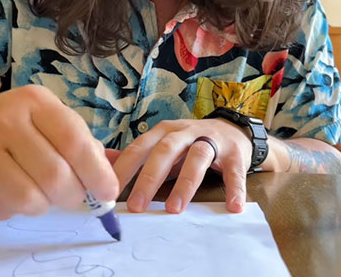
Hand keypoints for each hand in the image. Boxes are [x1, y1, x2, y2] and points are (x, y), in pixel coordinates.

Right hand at [0, 84, 118, 219]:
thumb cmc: (18, 123)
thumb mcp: (48, 117)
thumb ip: (81, 142)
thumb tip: (115, 171)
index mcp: (35, 102)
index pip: (73, 140)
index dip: (96, 171)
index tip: (108, 191)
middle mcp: (8, 121)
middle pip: (55, 176)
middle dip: (73, 195)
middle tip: (74, 195)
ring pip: (31, 199)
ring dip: (44, 205)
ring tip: (40, 189)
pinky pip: (7, 209)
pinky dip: (17, 209)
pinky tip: (14, 188)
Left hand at [111, 118, 250, 213]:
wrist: (233, 130)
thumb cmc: (192, 143)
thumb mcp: (164, 145)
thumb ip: (138, 154)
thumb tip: (105, 161)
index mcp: (165, 132)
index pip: (140, 147)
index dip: (125, 168)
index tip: (109, 189)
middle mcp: (185, 133)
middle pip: (164, 152)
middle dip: (149, 178)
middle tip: (137, 205)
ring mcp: (211, 141)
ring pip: (196, 159)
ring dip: (184, 184)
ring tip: (175, 209)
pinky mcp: (234, 154)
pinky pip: (234, 172)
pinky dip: (234, 188)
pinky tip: (232, 206)